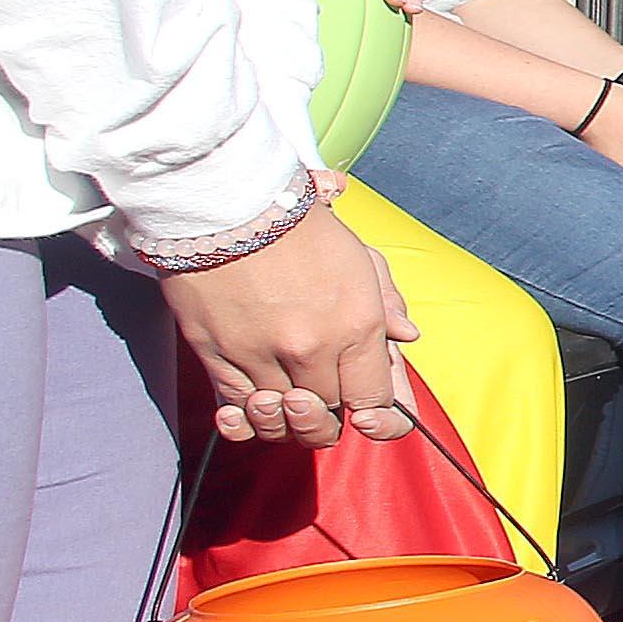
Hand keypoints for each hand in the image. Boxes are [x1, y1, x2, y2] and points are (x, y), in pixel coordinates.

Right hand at [162, 203, 416, 443]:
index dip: (375, 415)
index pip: (374, 402)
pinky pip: (236, 408)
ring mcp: (262, 355)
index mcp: (357, 325)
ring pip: (281, 418)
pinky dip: (248, 416)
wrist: (227, 203)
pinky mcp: (217, 355)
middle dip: (329, 411)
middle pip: (327, 413)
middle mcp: (312, 348)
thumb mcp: (360, 258)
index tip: (366, 411)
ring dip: (286, 418)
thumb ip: (386, 303)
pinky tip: (255, 404)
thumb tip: (405, 336)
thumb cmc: (298, 226)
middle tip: (322, 395)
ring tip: (287, 399)